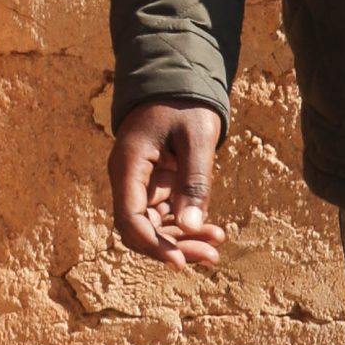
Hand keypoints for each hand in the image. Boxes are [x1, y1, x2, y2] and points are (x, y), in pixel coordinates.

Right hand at [109, 100, 228, 268]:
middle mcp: (128, 179)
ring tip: (216, 247)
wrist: (178, 82)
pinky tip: (211, 232)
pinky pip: (165, 214)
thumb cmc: (186, 104)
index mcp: (128, 165)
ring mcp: (140, 184)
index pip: (130, 218)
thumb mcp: (196, 136)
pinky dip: (185, 225)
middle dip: (173, 246)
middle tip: (211, 257)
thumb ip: (194, 179)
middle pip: (141, 228)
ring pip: (153, 226)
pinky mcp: (155, 185)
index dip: (152, 245)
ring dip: (181, 240)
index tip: (179, 262)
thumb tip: (192, 225)